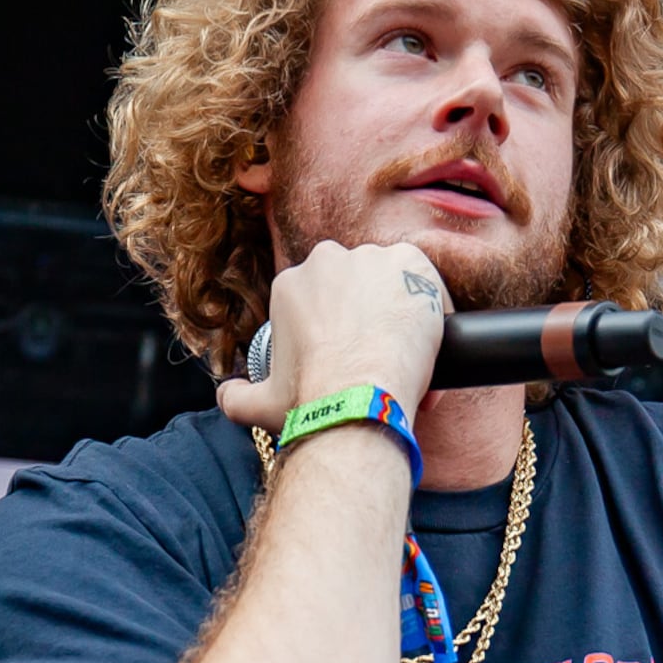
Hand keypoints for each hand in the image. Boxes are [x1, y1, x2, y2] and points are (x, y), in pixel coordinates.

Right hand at [214, 239, 448, 433]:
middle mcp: (327, 261)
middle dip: (371, 316)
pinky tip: (433, 343)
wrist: (360, 401)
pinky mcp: (410, 262)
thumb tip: (226, 396)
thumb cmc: (312, 404)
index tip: (355, 356)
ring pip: (393, 281)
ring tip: (409, 355)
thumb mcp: (261, 405)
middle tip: (382, 357)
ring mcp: (369, 258)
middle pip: (358, 285)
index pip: (326, 298)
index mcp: (290, 284)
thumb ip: (237, 398)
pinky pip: (428, 281)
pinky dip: (436, 309)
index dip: (343, 329)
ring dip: (401, 311)